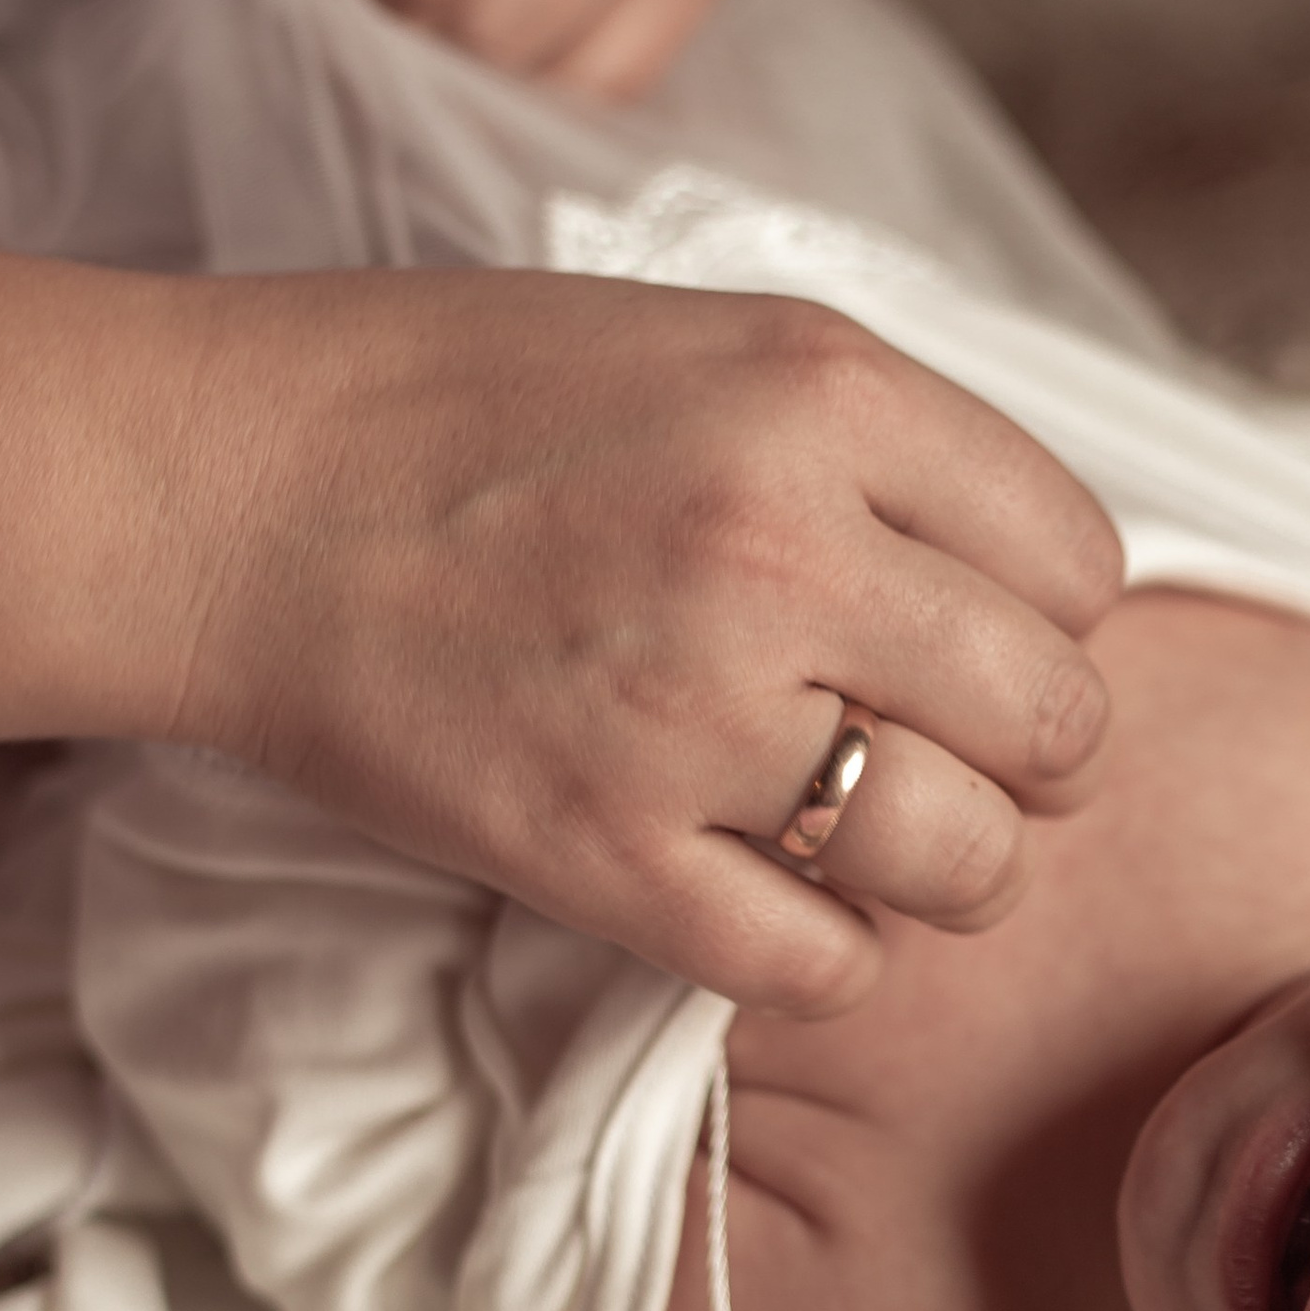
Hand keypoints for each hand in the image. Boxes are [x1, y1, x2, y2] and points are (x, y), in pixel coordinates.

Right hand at [168, 269, 1123, 1011]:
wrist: (231, 496)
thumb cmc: (466, 404)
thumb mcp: (711, 343)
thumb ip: (884, 446)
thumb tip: (1037, 587)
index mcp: (821, 393)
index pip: (1078, 561)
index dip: (1045, 613)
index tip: (977, 628)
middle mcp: (783, 550)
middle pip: (1057, 721)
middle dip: (1033, 755)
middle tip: (957, 750)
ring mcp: (694, 715)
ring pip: (967, 861)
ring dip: (950, 868)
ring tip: (882, 836)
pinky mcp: (607, 856)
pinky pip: (823, 968)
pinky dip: (830, 955)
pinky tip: (780, 897)